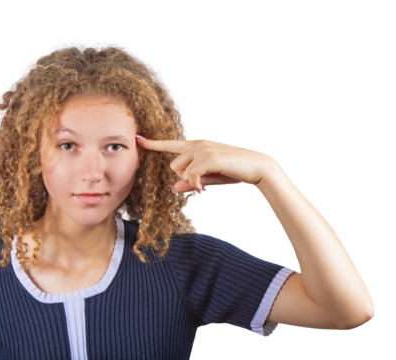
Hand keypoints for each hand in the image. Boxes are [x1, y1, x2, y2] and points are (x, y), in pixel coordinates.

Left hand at [136, 136, 279, 193]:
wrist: (257, 168)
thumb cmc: (234, 172)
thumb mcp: (208, 179)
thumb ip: (190, 181)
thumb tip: (173, 188)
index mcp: (196, 146)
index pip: (170, 145)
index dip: (153, 144)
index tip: (138, 139)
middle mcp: (197, 144)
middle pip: (173, 165)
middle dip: (183, 178)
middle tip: (200, 185)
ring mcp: (202, 149)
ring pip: (180, 170)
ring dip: (190, 181)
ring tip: (207, 184)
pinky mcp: (209, 157)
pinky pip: (191, 176)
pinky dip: (195, 185)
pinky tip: (204, 189)